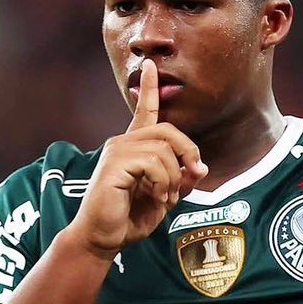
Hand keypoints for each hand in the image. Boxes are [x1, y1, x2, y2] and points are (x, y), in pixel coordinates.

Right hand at [68, 59, 207, 256]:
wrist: (102, 238)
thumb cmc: (129, 219)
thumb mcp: (165, 197)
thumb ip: (182, 180)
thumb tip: (200, 167)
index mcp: (134, 148)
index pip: (144, 112)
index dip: (149, 88)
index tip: (150, 65)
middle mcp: (122, 143)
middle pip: (168, 130)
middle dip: (189, 151)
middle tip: (194, 174)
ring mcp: (116, 152)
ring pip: (163, 149)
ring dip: (174, 176)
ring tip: (166, 196)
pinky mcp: (114, 165)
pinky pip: (153, 163)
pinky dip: (163, 182)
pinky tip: (157, 196)